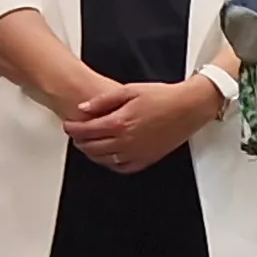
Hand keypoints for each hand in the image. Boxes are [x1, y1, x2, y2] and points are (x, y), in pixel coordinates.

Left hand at [68, 76, 218, 172]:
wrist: (187, 108)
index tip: (69, 125)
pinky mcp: (145, 159)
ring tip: (89, 144)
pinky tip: (108, 155)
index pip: (85, 130)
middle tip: (76, 135)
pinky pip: (121, 167)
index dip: (72, 128)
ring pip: (103, 160)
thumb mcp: (129, 90)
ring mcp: (135, 153)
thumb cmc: (163, 97)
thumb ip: (103, 100)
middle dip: (79, 141)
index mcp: (119, 123)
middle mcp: (125, 141)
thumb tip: (84, 108)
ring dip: (91, 153)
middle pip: (91, 147)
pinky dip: (110, 163)